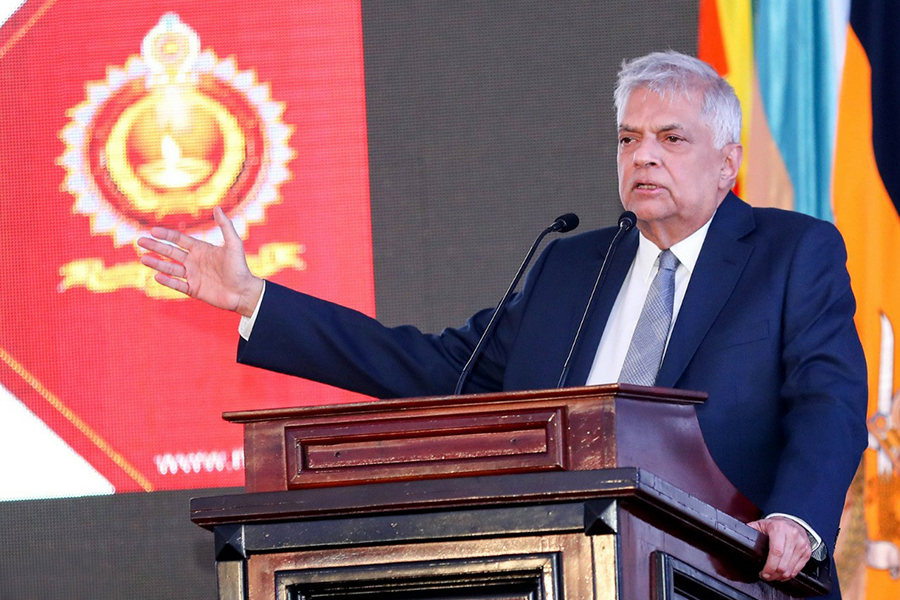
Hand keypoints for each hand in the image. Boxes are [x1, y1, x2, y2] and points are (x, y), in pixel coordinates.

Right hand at [137, 206, 263, 316]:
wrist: (244, 292)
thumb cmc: (240, 267)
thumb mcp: (234, 244)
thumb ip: (225, 226)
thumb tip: (217, 207)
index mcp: (201, 249)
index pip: (179, 240)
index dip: (166, 235)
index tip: (152, 231)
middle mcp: (194, 261)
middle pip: (170, 252)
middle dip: (155, 247)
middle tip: (140, 242)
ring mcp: (192, 276)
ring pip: (170, 269)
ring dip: (157, 263)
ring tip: (143, 259)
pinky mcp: (193, 290)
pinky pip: (177, 285)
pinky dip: (167, 281)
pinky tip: (156, 276)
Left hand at [747, 516, 812, 581]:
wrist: (793, 522)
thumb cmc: (776, 525)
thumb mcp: (762, 524)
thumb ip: (751, 529)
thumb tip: (738, 535)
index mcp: (779, 529)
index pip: (776, 552)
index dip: (769, 566)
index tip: (763, 573)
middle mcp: (792, 536)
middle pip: (783, 563)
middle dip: (773, 574)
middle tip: (766, 576)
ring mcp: (801, 545)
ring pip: (791, 569)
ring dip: (780, 577)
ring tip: (772, 576)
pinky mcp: (807, 552)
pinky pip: (798, 569)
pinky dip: (789, 575)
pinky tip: (782, 574)